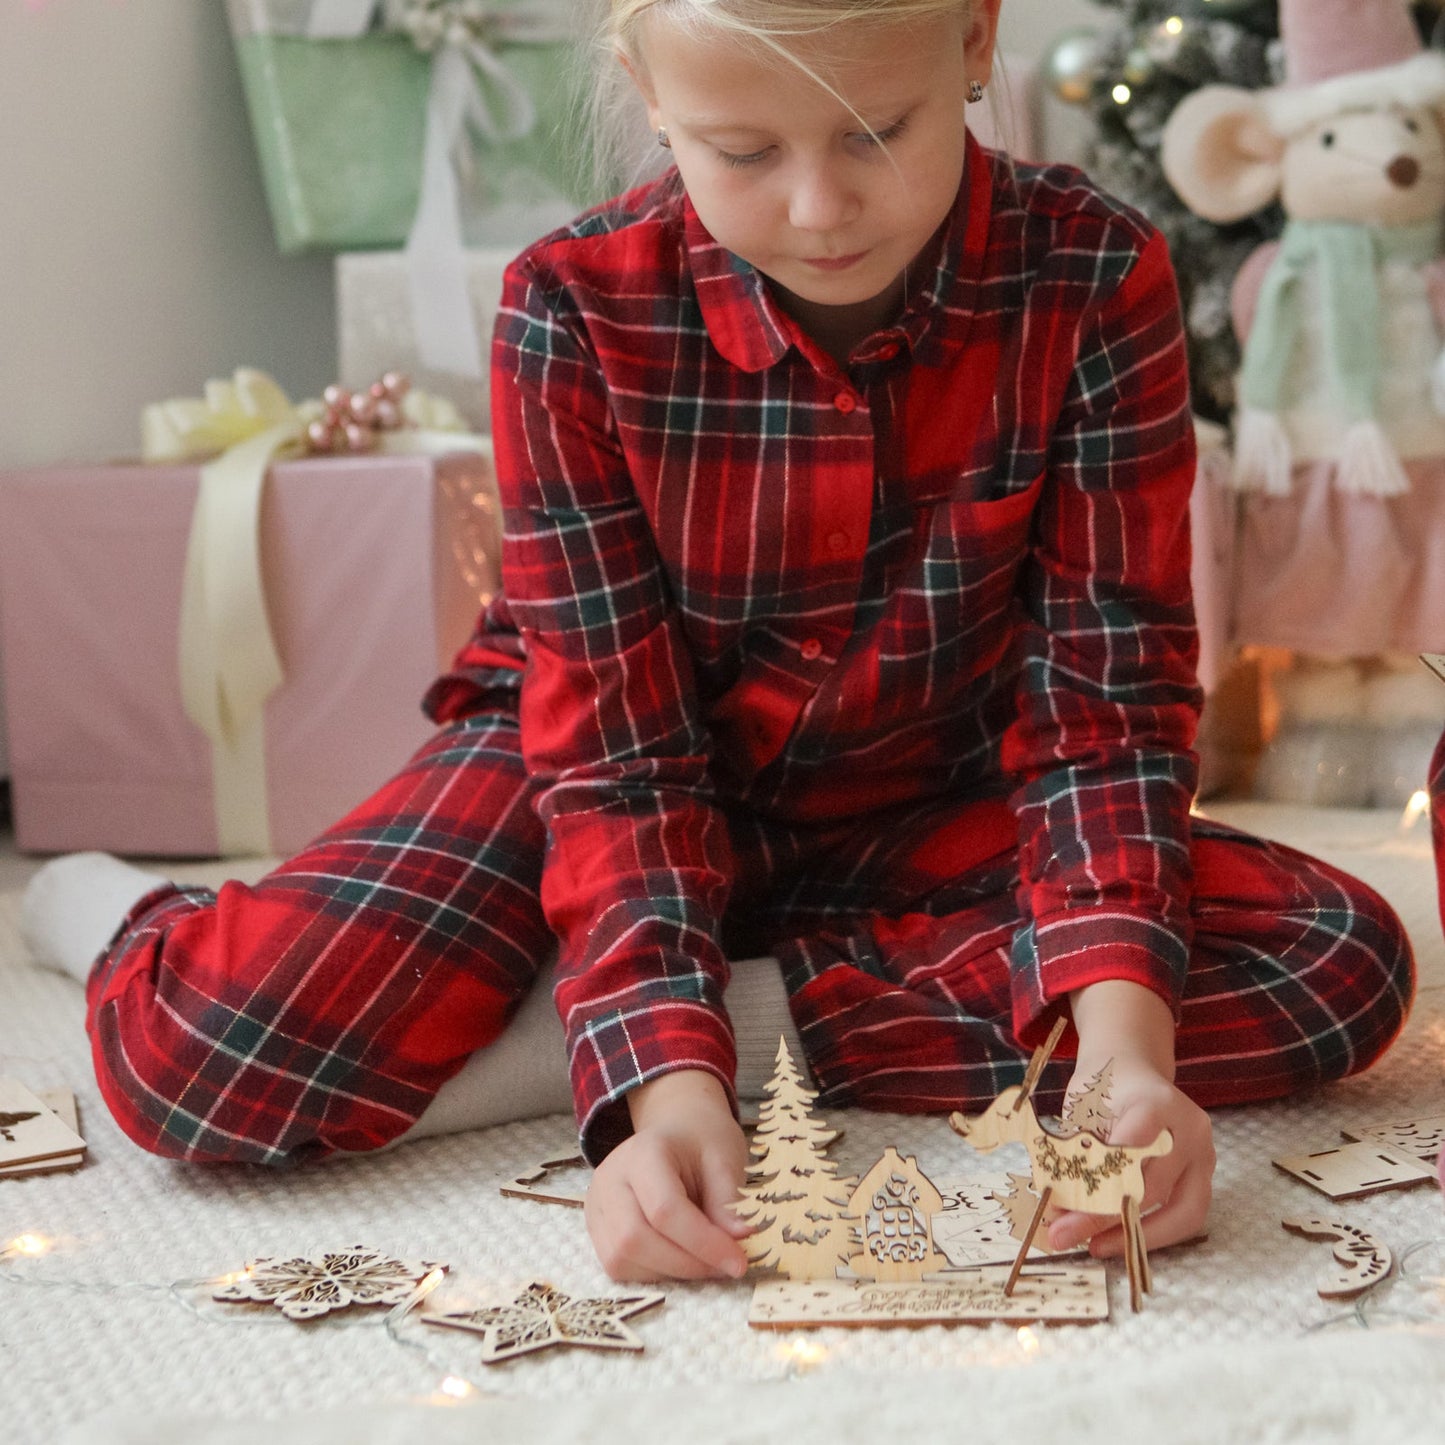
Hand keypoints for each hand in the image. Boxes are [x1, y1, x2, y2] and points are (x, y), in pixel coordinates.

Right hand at [584, 1069, 751, 1282]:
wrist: (676, 1132)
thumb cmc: (701, 1144)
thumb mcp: (724, 1160)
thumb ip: (728, 1201)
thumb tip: (740, 1240)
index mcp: (643, 1152)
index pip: (664, 1209)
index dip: (703, 1243)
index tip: (739, 1262)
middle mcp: (610, 1178)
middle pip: (635, 1238)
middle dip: (685, 1263)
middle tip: (725, 1266)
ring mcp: (597, 1204)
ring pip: (622, 1258)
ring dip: (670, 1272)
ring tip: (704, 1260)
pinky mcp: (596, 1228)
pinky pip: (618, 1265)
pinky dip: (653, 1272)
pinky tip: (680, 1258)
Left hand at [1044, 981, 1214, 1257]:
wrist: (1133, 1071)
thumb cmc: (1104, 1088)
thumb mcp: (1080, 1111)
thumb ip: (1074, 1158)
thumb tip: (1058, 1215)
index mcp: (1156, 1103)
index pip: (1130, 1152)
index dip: (1098, 1189)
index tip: (1064, 1216)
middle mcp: (1189, 1129)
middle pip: (1153, 1186)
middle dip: (1107, 1219)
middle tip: (1066, 1235)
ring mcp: (1204, 1153)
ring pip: (1183, 1212)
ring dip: (1138, 1237)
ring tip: (1097, 1247)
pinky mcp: (1205, 1174)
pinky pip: (1187, 1214)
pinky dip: (1155, 1232)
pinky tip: (1122, 1237)